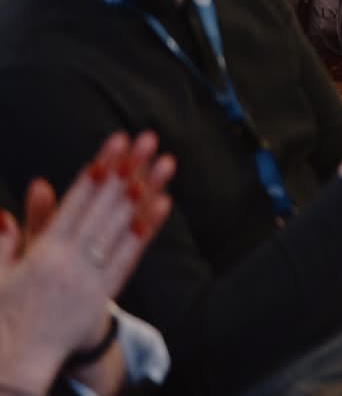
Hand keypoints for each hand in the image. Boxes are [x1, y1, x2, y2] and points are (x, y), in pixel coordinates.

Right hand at [0, 132, 175, 387]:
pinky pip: (129, 258)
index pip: (76, 202)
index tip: (115, 144)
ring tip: (164, 163)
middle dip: (127, 170)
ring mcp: (90, 277)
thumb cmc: (3, 316)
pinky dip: (146, 231)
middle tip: (147, 140)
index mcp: (43, 252)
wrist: (16, 363)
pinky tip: (162, 206)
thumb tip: (10, 209)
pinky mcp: (103, 295)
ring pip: (122, 227)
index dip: (98, 170)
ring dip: (145, 193)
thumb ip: (5, 241)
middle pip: (104, 207)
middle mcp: (71, 261)